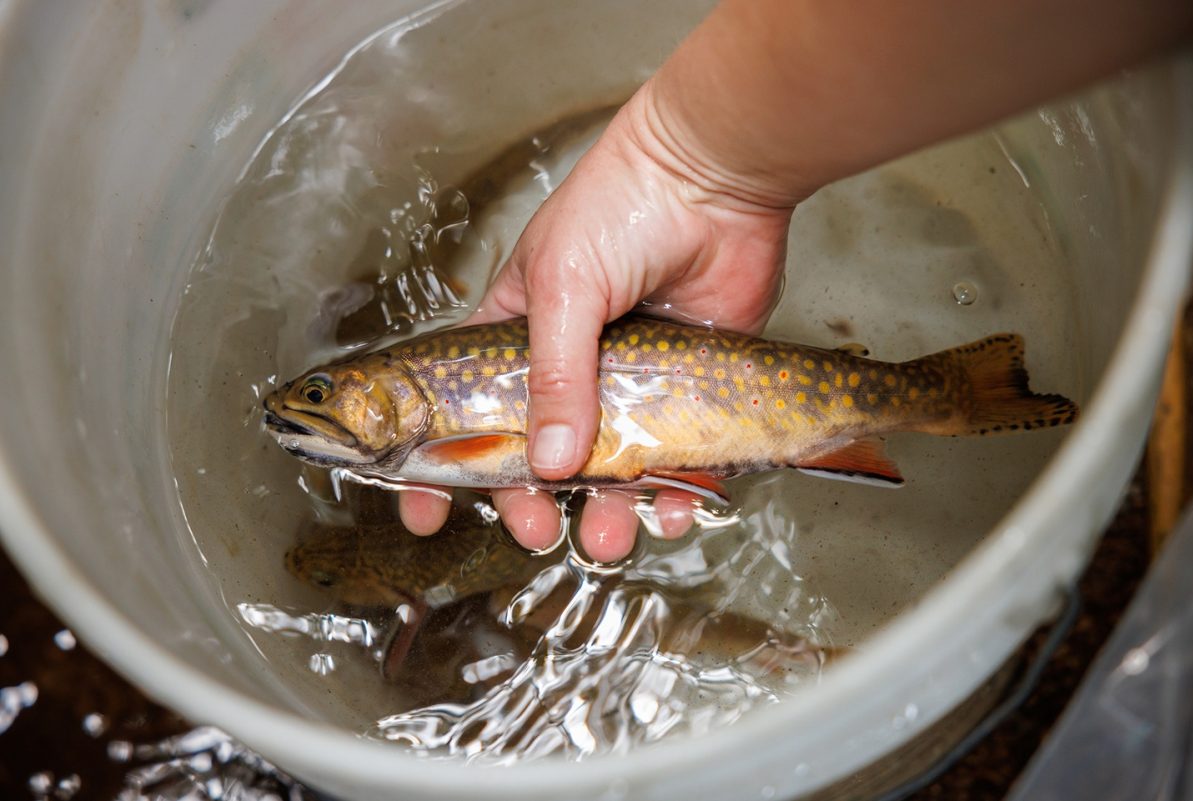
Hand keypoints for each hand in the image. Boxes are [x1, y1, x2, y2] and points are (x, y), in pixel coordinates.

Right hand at [398, 83, 793, 560]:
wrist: (714, 176)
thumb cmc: (620, 206)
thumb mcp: (562, 287)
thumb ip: (554, 376)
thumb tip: (546, 461)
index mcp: (514, 336)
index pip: (465, 411)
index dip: (439, 463)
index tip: (424, 514)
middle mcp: (569, 367)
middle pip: (538, 455)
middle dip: (531, 501)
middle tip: (537, 530)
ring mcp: (630, 382)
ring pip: (611, 468)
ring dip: (606, 512)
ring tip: (609, 539)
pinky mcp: (688, 388)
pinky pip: (678, 456)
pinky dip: (675, 491)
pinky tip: (673, 509)